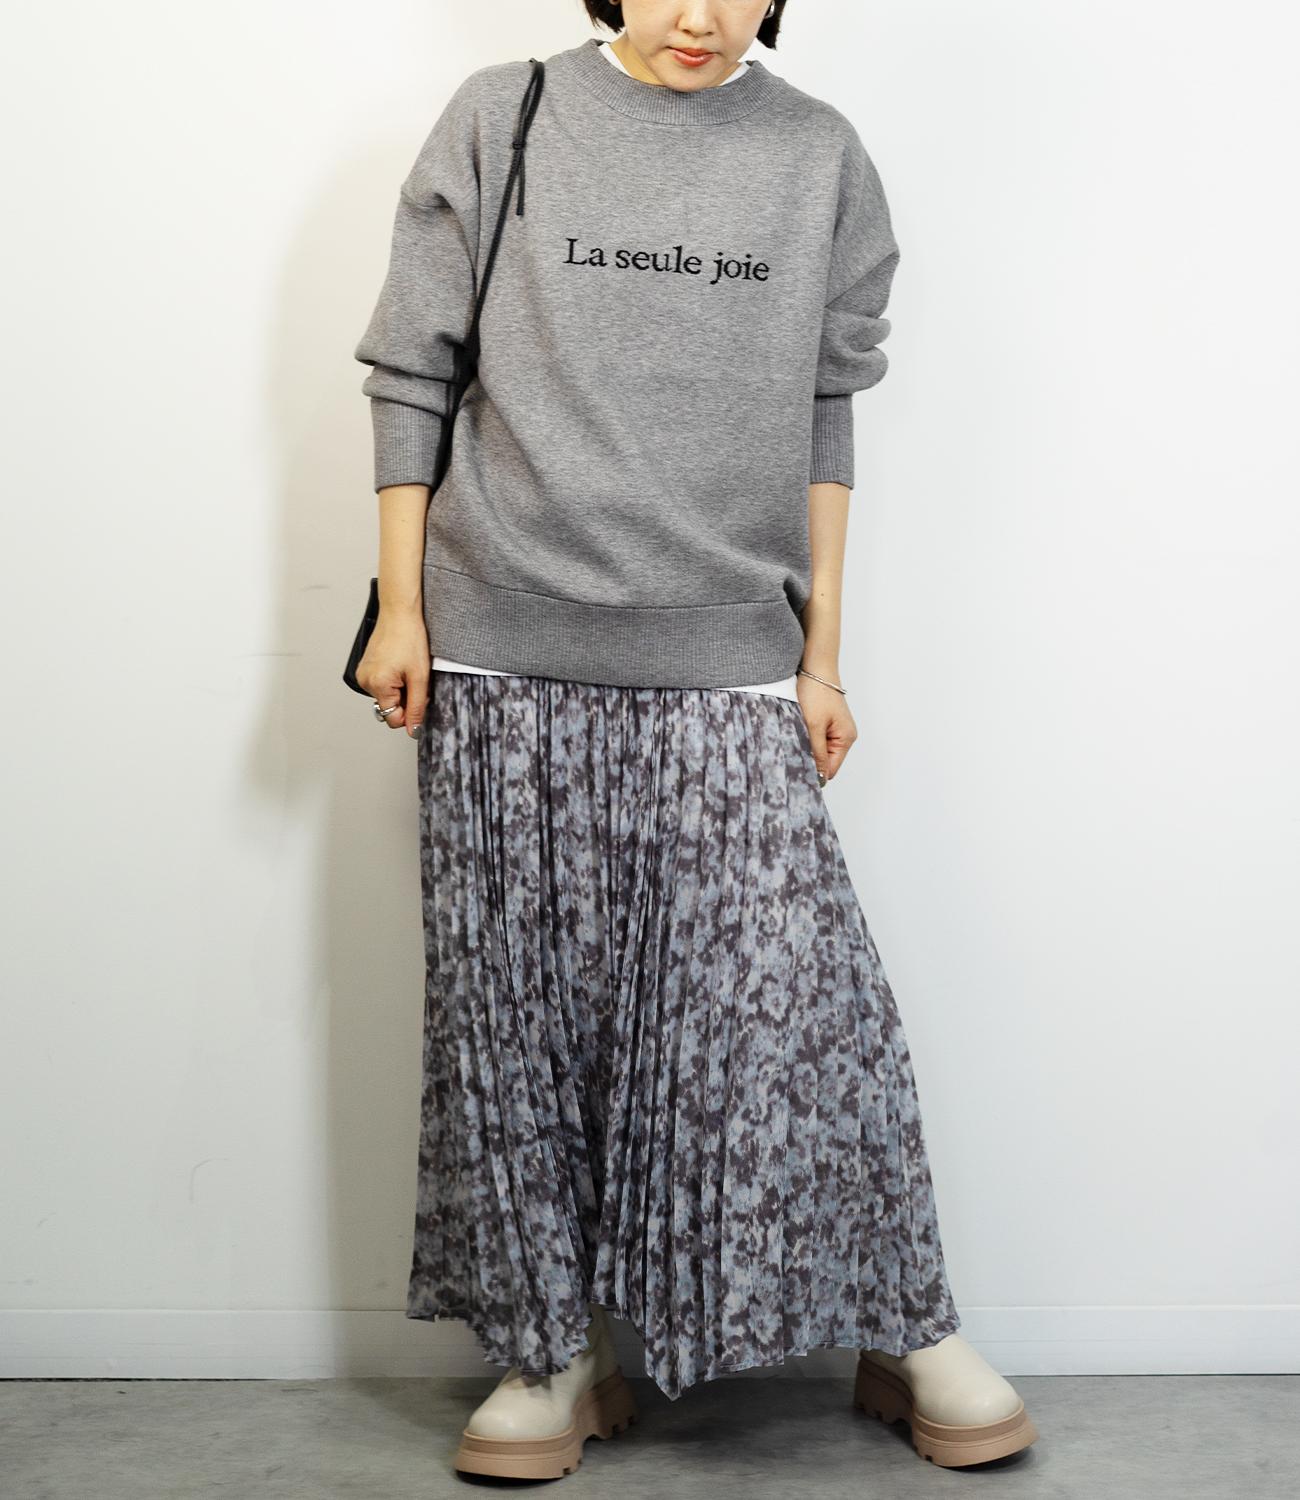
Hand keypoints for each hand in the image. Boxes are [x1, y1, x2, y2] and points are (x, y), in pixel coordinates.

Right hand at [355, 607, 429, 736]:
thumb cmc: (410, 639)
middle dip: (405, 700)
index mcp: (377, 685)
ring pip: (386, 697)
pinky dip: (393, 681)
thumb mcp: (420, 677)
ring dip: (400, 690)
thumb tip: (413, 731)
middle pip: (388, 708)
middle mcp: (365, 681)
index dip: (410, 713)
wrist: (400, 613)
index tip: (420, 697)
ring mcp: (363, 674)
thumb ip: (416, 707)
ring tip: (407, 670)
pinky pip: (381, 686)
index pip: (392, 719)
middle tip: (415, 680)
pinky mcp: (365, 668)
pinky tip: (400, 665)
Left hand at [797, 671, 856, 782]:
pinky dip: (807, 737)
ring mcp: (836, 729)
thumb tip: (821, 777)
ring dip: (807, 746)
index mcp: (846, 738)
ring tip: (796, 735)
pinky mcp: (827, 723)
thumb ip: (817, 753)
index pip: (831, 769)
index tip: (797, 771)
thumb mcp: (814, 726)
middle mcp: (844, 736)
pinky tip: (799, 728)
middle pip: (825, 760)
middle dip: (810, 757)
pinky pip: (816, 738)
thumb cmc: (816, 693)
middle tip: (793, 750)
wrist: (815, 668)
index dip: (815, 773)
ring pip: (818, 749)